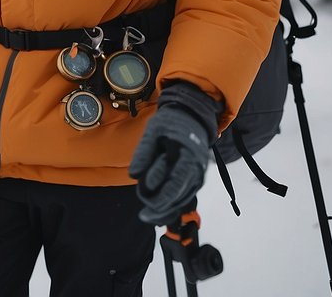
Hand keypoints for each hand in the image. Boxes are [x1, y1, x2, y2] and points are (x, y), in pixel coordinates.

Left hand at [129, 83, 218, 224]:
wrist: (191, 116)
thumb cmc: (170, 122)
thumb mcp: (153, 131)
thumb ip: (144, 152)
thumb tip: (134, 175)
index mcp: (187, 158)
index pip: (174, 186)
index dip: (158, 199)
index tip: (144, 205)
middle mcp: (196, 171)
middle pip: (179, 199)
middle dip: (160, 208)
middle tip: (144, 215)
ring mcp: (197, 176)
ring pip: (183, 202)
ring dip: (167, 211)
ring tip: (148, 216)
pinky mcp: (195, 179)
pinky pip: (185, 198)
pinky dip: (173, 206)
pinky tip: (159, 212)